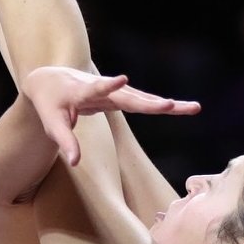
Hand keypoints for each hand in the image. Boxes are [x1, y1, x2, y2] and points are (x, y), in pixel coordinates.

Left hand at [23, 67, 198, 165]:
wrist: (50, 79)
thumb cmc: (49, 104)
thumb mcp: (52, 123)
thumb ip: (65, 142)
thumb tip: (75, 163)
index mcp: (83, 92)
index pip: (97, 88)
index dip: (109, 85)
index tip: (123, 79)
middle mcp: (104, 89)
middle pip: (131, 97)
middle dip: (152, 102)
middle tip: (174, 105)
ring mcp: (114, 92)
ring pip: (143, 98)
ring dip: (167, 104)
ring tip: (194, 108)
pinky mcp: (120, 96)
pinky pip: (143, 102)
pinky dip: (161, 105)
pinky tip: (182, 107)